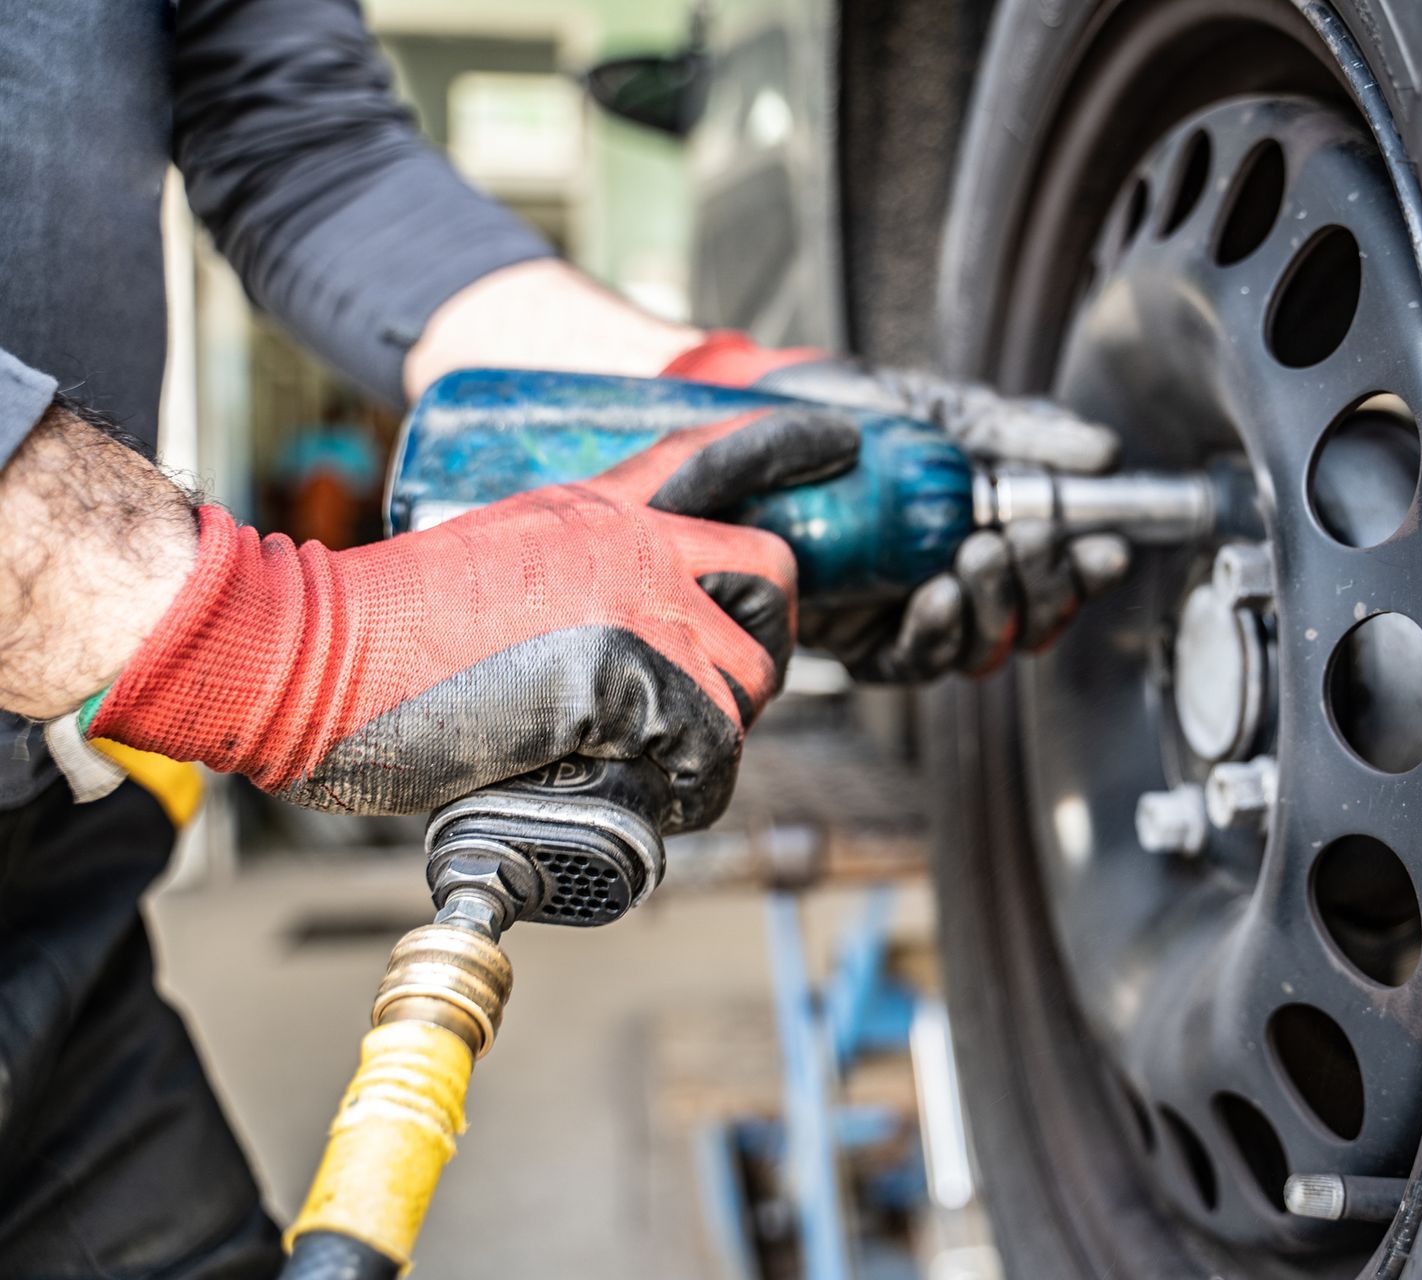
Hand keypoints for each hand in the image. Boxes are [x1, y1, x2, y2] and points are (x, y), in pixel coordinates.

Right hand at [84, 406, 860, 824]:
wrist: (304, 655)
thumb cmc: (379, 634)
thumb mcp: (495, 564)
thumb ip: (571, 585)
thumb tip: (617, 656)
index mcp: (597, 508)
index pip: (715, 451)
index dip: (786, 444)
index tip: (839, 440)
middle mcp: (632, 542)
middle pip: (771, 572)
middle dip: (770, 635)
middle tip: (730, 684)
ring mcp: (632, 602)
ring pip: (749, 669)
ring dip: (724, 724)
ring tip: (675, 759)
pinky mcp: (618, 672)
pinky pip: (710, 738)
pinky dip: (698, 779)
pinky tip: (666, 791)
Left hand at [664, 333, 1130, 681]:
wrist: (756, 412)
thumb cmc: (851, 409)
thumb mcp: (945, 408)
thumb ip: (1020, 432)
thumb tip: (1102, 453)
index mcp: (986, 535)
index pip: (1055, 577)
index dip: (1087, 574)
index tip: (1105, 549)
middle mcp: (952, 585)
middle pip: (1025, 626)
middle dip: (1043, 591)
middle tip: (1029, 540)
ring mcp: (901, 615)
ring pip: (976, 651)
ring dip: (995, 609)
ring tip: (982, 554)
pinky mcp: (849, 637)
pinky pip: (904, 662)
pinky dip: (934, 636)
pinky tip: (939, 596)